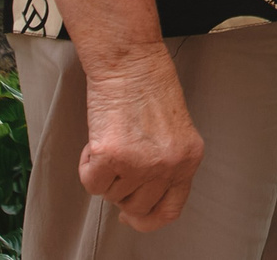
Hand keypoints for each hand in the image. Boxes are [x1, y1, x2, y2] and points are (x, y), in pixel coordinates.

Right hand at [78, 48, 204, 232]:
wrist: (130, 59)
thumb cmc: (148, 85)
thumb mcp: (173, 131)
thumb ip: (166, 163)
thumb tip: (140, 195)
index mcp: (189, 159)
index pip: (169, 210)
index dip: (146, 219)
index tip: (131, 216)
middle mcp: (169, 165)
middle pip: (135, 206)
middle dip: (120, 189)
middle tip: (117, 163)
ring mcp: (141, 163)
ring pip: (110, 195)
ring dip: (104, 171)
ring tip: (112, 136)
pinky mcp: (111, 156)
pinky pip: (91, 182)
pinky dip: (87, 163)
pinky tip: (98, 138)